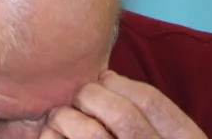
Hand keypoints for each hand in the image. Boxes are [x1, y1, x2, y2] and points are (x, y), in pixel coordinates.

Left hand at [44, 71, 205, 137]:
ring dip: (67, 119)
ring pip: (90, 135)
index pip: (151, 102)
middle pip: (121, 115)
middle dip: (92, 96)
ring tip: (60, 118)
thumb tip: (107, 78)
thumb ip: (147, 118)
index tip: (105, 81)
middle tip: (79, 98)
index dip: (121, 84)